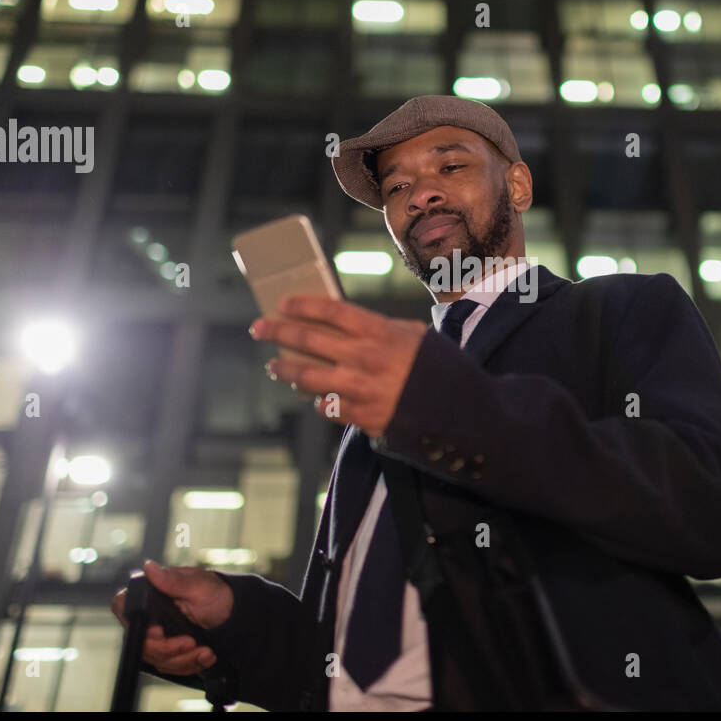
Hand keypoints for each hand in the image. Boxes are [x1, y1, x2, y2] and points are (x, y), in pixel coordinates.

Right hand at [110, 560, 233, 675]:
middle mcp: (150, 615)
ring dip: (182, 659)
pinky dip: (189, 665)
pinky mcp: (169, 652)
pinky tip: (205, 656)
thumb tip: (149, 567)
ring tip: (204, 651)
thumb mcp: (199, 585)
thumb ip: (173, 580)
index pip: (124, 606)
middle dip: (166, 648)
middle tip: (190, 642)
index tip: (159, 632)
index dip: (135, 623)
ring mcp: (158, 636)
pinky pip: (170, 666)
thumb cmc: (216, 593)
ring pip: (154, 658)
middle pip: (139, 640)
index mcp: (152, 594)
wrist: (234, 614)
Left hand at [249, 294, 428, 437]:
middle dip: (278, 332)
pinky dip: (319, 401)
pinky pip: (327, 407)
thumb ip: (384, 330)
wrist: (462, 414)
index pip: (330, 311)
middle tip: (258, 329)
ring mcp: (359, 390)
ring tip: (274, 367)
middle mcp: (364, 358)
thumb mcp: (418, 336)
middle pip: (308, 340)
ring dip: (286, 371)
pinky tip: (315, 397)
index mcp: (379, 332)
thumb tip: (353, 328)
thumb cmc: (443, 370)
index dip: (302, 305)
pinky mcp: (361, 417)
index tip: (282, 303)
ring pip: (307, 378)